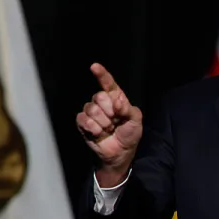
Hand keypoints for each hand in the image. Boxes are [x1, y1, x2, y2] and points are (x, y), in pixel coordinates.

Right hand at [76, 63, 142, 182]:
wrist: (121, 152)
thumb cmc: (129, 134)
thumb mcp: (136, 120)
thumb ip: (128, 109)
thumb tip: (117, 101)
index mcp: (115, 98)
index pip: (108, 83)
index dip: (101, 74)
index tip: (94, 66)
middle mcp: (102, 103)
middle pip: (99, 96)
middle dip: (109, 110)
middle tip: (115, 121)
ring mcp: (91, 112)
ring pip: (92, 109)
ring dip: (103, 122)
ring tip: (108, 129)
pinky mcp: (82, 123)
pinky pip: (84, 120)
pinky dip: (94, 128)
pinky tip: (99, 133)